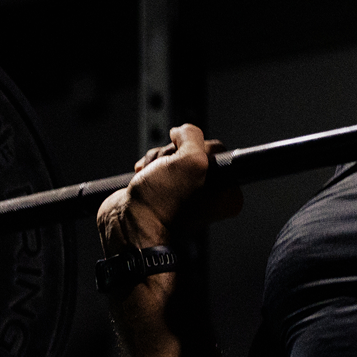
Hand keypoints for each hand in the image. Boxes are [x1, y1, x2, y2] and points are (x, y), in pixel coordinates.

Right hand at [95, 125, 241, 259]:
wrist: (128, 224)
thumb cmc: (161, 203)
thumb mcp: (190, 160)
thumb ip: (193, 136)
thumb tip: (182, 132)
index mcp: (228, 193)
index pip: (217, 149)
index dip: (196, 149)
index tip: (186, 164)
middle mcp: (210, 193)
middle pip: (193, 149)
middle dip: (173, 154)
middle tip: (166, 171)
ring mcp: (187, 191)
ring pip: (174, 154)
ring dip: (158, 158)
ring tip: (151, 174)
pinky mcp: (166, 188)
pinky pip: (160, 162)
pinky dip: (149, 164)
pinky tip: (144, 174)